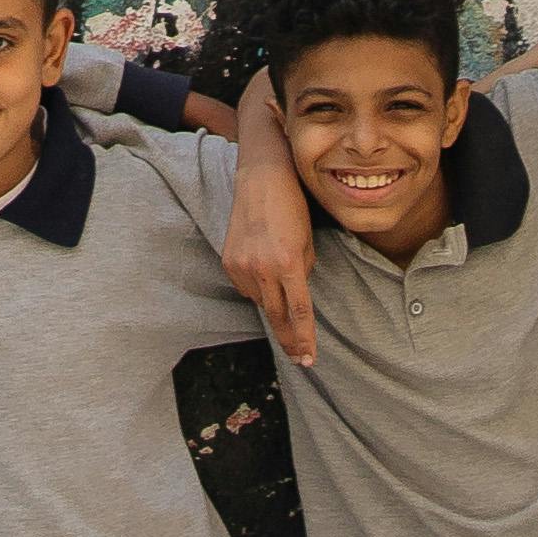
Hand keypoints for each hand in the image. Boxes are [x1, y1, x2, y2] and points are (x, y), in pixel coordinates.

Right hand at [225, 142, 317, 367]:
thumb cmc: (293, 205)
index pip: (299, 312)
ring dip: (273, 302)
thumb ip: (304, 272)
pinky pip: (246, 286)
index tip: (308, 359)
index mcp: (289, 263)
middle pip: (278, 316)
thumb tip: (297, 295)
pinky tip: (264, 271)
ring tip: (281, 285)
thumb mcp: (308, 240)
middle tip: (300, 358)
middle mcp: (263, 267)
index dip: (304, 338)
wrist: (262, 177)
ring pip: (261, 301)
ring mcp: (242, 264)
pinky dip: (257, 286)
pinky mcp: (229, 260)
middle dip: (289, 339)